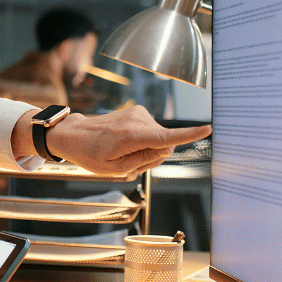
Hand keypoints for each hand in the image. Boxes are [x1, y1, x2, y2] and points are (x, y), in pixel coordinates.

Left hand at [45, 105, 211, 175]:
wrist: (74, 134)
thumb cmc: (90, 154)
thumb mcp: (116, 168)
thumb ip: (144, 160)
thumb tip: (166, 148)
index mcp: (131, 136)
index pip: (166, 137)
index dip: (189, 135)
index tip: (208, 129)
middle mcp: (138, 121)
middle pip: (164, 145)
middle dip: (153, 156)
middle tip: (128, 162)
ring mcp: (138, 114)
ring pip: (159, 139)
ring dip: (146, 149)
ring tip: (122, 152)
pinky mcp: (139, 112)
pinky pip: (152, 132)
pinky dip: (143, 141)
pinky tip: (124, 144)